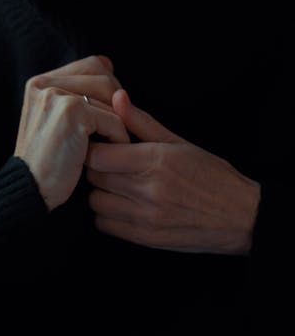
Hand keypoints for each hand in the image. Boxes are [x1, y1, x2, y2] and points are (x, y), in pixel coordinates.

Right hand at [14, 55, 129, 210]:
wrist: (31, 190)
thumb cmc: (49, 161)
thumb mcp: (57, 121)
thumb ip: (78, 93)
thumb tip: (107, 62)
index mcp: (39, 82)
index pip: (91, 64)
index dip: (109, 87)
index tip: (109, 113)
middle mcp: (44, 83)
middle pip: (104, 76)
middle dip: (118, 104)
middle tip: (114, 131)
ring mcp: (56, 94)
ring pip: (111, 96)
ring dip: (120, 122)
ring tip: (114, 143)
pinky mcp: (71, 111)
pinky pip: (113, 118)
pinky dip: (119, 138)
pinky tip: (112, 154)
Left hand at [86, 89, 260, 253]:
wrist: (242, 216)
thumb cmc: (211, 174)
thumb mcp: (179, 142)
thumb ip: (142, 121)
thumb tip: (117, 97)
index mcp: (155, 160)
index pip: (98, 155)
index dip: (95, 148)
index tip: (102, 146)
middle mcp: (147, 189)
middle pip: (94, 177)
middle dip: (97, 168)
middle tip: (109, 164)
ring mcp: (145, 217)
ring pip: (96, 202)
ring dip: (101, 193)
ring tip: (116, 186)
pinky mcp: (146, 238)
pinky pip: (105, 225)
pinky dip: (107, 215)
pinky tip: (122, 205)